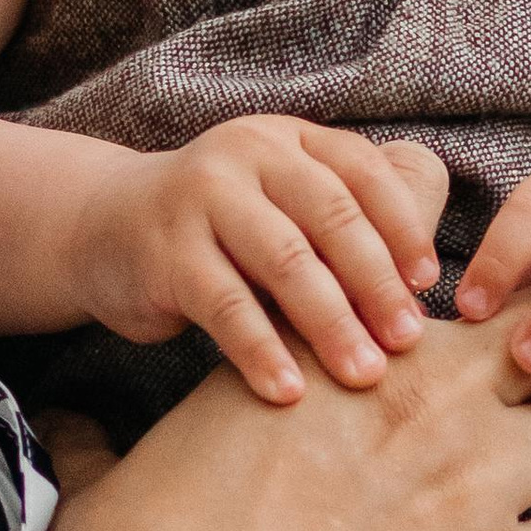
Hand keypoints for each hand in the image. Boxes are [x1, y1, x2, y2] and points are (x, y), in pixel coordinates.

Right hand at [71, 116, 451, 405]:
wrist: (103, 226)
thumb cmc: (216, 230)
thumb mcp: (274, 206)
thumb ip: (332, 229)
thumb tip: (418, 295)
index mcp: (287, 139)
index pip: (362, 173)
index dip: (402, 228)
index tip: (427, 286)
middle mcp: (246, 154)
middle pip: (330, 216)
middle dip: (375, 283)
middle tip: (406, 342)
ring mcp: (201, 197)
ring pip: (283, 260)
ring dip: (330, 323)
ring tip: (362, 375)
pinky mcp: (165, 250)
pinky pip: (225, 306)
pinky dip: (261, 351)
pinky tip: (287, 392)